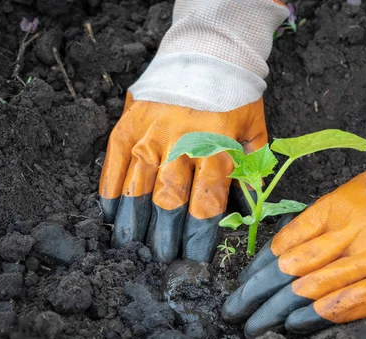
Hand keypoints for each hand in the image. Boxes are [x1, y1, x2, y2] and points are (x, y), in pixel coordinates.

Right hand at [98, 0, 287, 262]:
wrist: (206, 52)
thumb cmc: (235, 97)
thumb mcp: (255, 130)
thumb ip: (252, 170)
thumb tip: (251, 211)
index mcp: (216, 148)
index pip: (206, 202)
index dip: (199, 235)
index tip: (195, 258)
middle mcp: (181, 143)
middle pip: (170, 200)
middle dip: (166, 235)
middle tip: (162, 259)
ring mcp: (150, 134)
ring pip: (138, 186)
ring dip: (135, 220)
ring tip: (132, 245)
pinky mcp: (128, 124)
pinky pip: (114, 162)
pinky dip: (111, 190)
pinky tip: (110, 213)